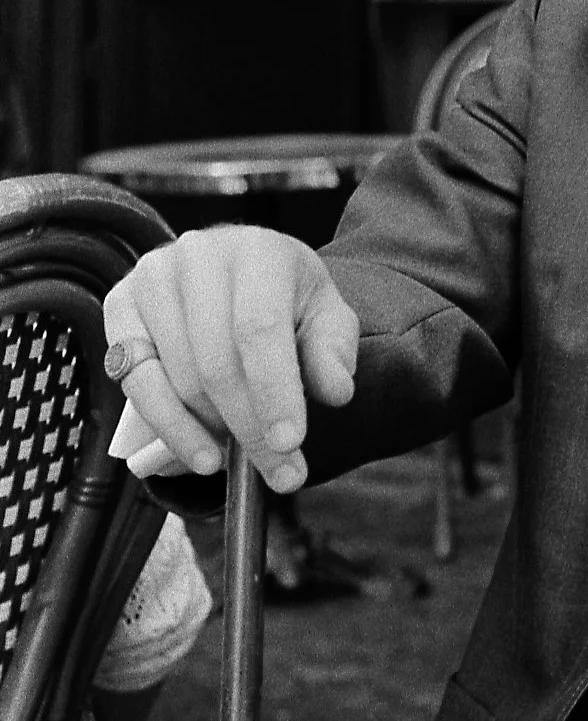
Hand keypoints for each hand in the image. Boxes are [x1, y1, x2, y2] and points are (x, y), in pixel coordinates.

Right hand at [103, 226, 359, 490]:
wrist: (242, 274)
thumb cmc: (288, 300)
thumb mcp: (326, 317)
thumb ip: (334, 352)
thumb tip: (336, 392)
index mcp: (256, 249)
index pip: (259, 328)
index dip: (273, 391)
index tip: (290, 444)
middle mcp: (197, 254)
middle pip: (216, 361)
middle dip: (248, 427)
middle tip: (278, 471)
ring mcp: (151, 278)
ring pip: (178, 377)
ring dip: (212, 430)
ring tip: (245, 455)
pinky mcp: (119, 304)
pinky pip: (135, 381)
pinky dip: (168, 427)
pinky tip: (199, 454)